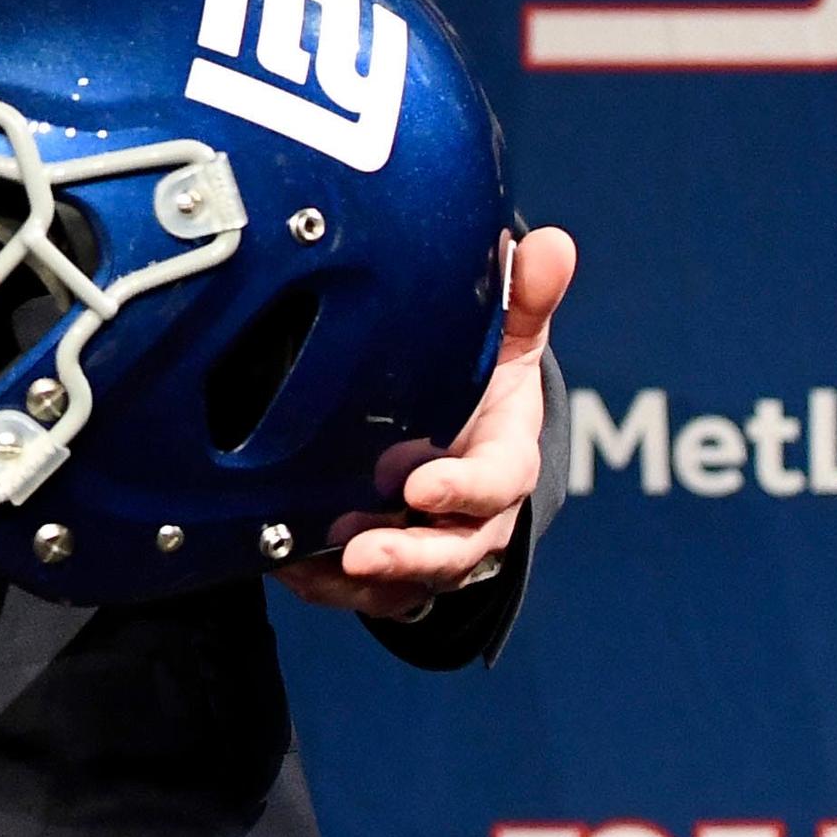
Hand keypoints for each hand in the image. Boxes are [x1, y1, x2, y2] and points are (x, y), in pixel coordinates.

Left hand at [278, 224, 576, 621]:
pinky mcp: (391, 571)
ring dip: (363, 577)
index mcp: (505, 459)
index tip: (420, 487)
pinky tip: (286, 566)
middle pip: (453, 552)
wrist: (460, 438)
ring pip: (407, 582)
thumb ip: (525, 296)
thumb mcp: (507, 339)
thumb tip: (549, 244)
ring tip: (315, 563)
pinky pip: (360, 592)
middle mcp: (473, 517)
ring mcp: (431, 547)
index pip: (499, 484)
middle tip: (363, 549)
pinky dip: (324, 582)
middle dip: (411, 555)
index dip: (464, 490)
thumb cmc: (485, 385)